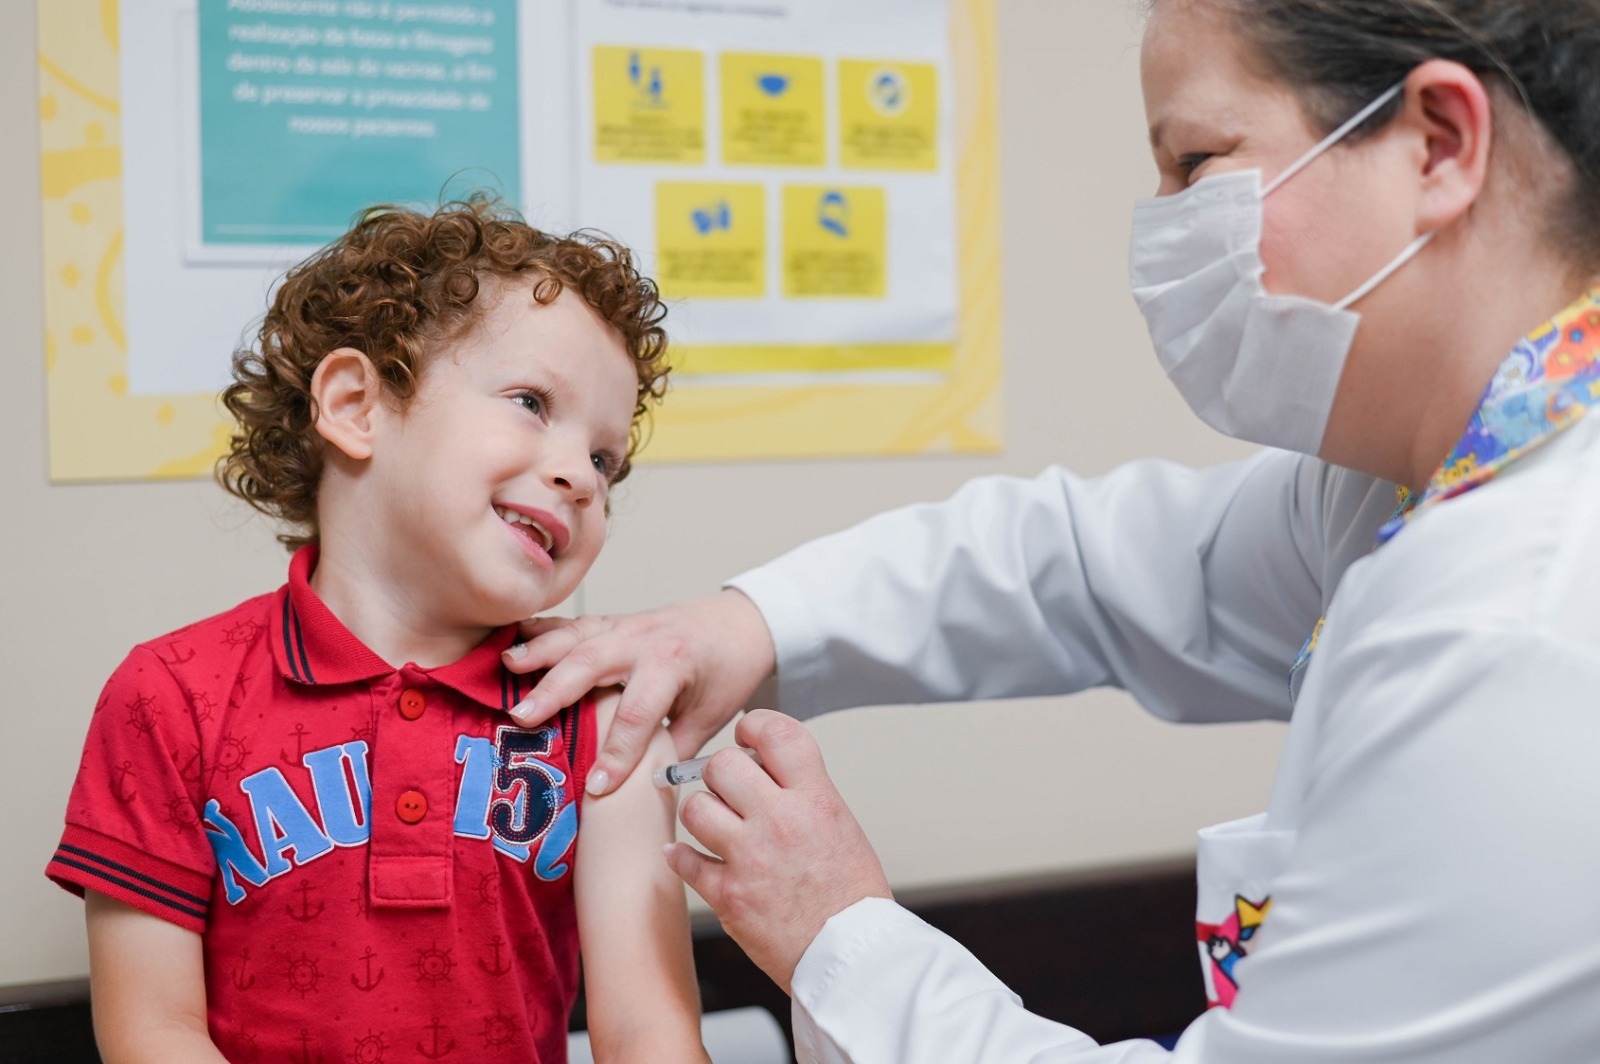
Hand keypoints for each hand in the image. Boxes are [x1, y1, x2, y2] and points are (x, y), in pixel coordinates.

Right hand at [503, 589, 775, 794]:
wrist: (741, 623)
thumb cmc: (727, 671)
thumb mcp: (710, 717)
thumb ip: (673, 751)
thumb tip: (641, 793)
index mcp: (673, 665)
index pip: (638, 714)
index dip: (616, 754)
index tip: (594, 788)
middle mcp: (644, 640)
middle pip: (593, 664)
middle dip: (555, 691)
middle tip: (521, 718)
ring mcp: (625, 626)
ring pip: (576, 637)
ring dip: (538, 652)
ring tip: (505, 668)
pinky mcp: (612, 623)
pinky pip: (572, 625)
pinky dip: (541, 633)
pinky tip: (511, 642)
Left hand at [666, 710, 892, 994]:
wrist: (851, 956)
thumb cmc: (851, 896)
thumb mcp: (841, 823)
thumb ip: (802, 791)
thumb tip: (763, 768)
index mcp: (815, 799)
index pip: (775, 733)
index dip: (754, 726)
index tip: (747, 736)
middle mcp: (780, 821)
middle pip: (722, 764)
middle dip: (722, 773)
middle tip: (730, 789)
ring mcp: (750, 857)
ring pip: (696, 807)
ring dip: (702, 814)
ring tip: (717, 826)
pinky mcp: (728, 894)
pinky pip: (684, 861)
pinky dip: (683, 858)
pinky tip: (692, 857)